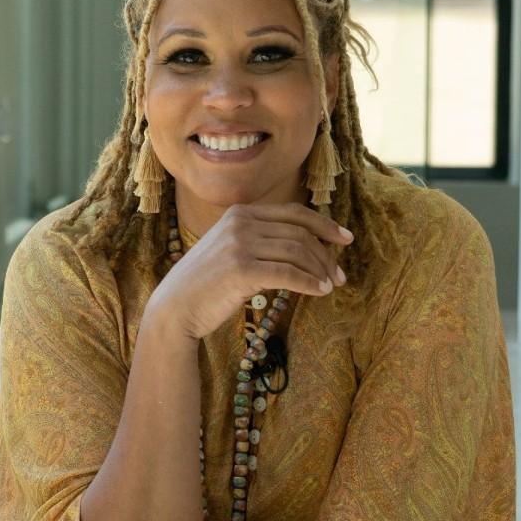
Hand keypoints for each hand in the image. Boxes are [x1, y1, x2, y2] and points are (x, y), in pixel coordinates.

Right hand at [150, 201, 353, 341]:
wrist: (175, 307)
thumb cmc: (206, 285)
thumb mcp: (231, 251)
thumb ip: (261, 242)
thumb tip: (307, 249)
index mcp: (240, 213)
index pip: (293, 212)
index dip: (324, 224)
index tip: (345, 239)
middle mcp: (240, 223)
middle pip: (299, 233)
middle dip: (325, 255)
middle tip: (340, 276)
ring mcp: (239, 244)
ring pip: (297, 252)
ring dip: (320, 271)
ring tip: (331, 286)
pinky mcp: (240, 268)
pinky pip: (287, 273)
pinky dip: (309, 283)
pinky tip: (319, 292)